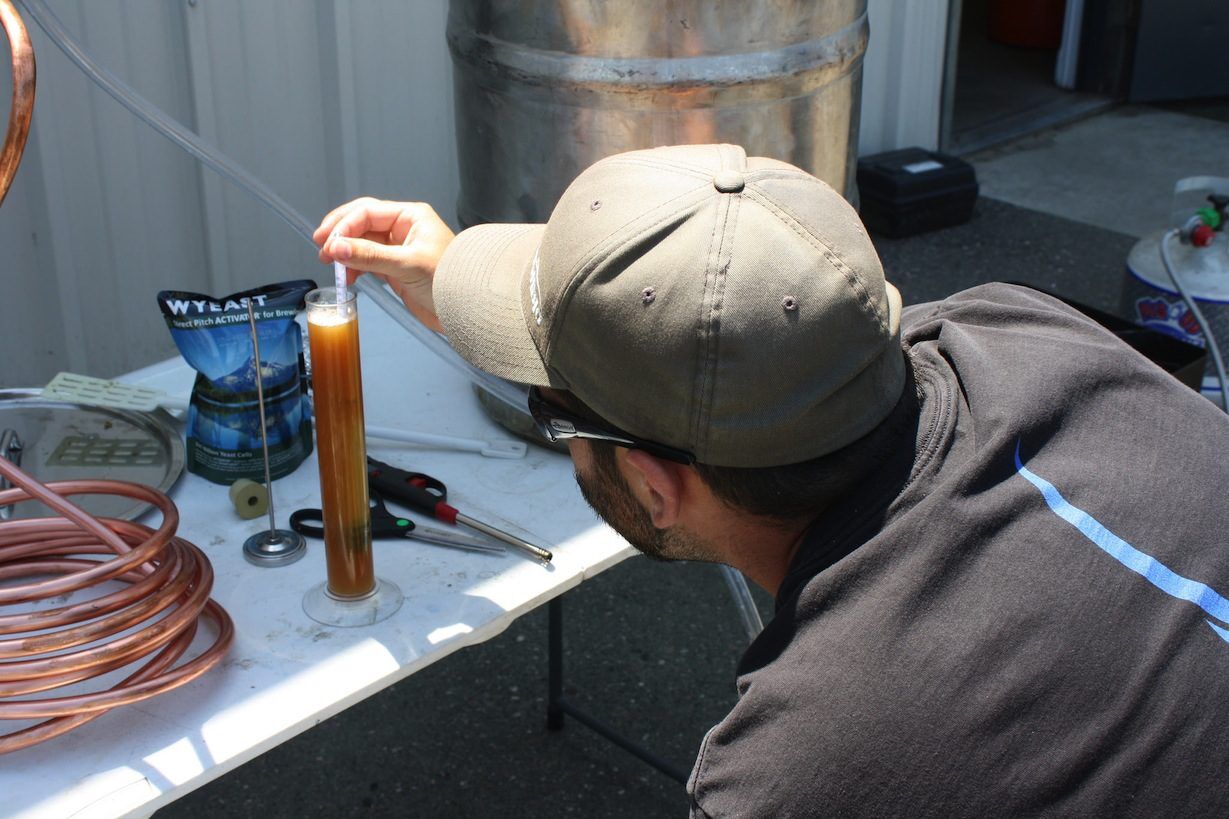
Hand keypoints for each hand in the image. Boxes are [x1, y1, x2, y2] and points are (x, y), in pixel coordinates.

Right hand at [313, 198, 454, 332]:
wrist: (467, 309)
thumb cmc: (451, 280)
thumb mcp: (407, 265)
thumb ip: (370, 256)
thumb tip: (337, 247)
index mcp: (411, 217)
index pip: (367, 212)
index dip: (344, 226)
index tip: (328, 244)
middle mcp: (404, 228)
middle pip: (361, 224)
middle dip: (340, 234)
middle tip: (321, 247)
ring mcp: (399, 248)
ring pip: (362, 244)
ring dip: (345, 253)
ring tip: (332, 266)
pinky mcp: (396, 268)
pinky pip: (368, 262)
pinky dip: (355, 268)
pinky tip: (347, 276)